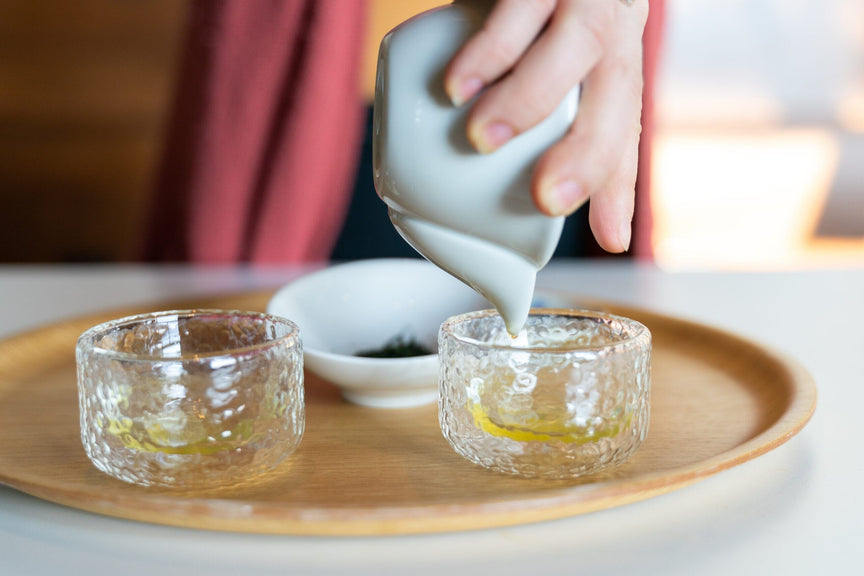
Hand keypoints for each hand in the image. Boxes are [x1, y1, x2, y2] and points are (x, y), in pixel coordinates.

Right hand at [445, 0, 648, 252]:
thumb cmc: (533, 12)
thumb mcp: (549, 61)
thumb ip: (540, 117)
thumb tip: (518, 201)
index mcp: (612, 56)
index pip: (626, 124)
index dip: (620, 183)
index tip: (609, 238)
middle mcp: (609, 25)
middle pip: (618, 89)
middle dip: (586, 151)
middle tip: (544, 199)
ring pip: (578, 42)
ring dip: (528, 99)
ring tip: (482, 140)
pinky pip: (517, 5)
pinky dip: (487, 50)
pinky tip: (457, 85)